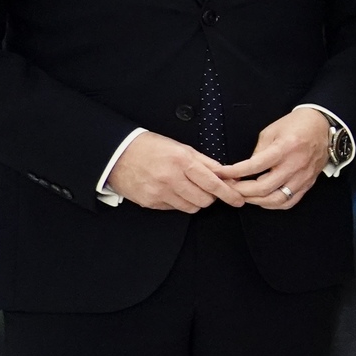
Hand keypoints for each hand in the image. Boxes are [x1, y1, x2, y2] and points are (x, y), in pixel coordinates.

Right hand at [108, 132, 242, 212]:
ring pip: (191, 207)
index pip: (212, 183)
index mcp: (181, 162)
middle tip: (208, 189)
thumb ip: (206, 162)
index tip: (238, 199)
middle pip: (204, 200)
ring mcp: (159, 192)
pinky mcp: (150, 202)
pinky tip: (172, 190)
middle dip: (211, 196)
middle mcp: (170, 179)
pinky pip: (174, 208)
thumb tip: (228, 173)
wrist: (117, 154)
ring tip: (188, 188)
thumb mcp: (181, 148)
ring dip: (195, 201)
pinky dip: (178, 202)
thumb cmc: (151, 148)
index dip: (228, 193)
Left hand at [217, 108, 333, 210]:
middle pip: (264, 187)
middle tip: (228, 187)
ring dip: (255, 200)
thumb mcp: (271, 131)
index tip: (221, 173)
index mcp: (284, 148)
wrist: (323, 126)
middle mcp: (295, 165)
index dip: (234, 172)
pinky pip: (289, 202)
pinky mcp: (308, 184)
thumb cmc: (296, 125)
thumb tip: (246, 170)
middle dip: (241, 190)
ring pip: (276, 199)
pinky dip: (273, 204)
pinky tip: (262, 199)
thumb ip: (258, 151)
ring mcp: (303, 177)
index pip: (254, 166)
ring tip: (244, 195)